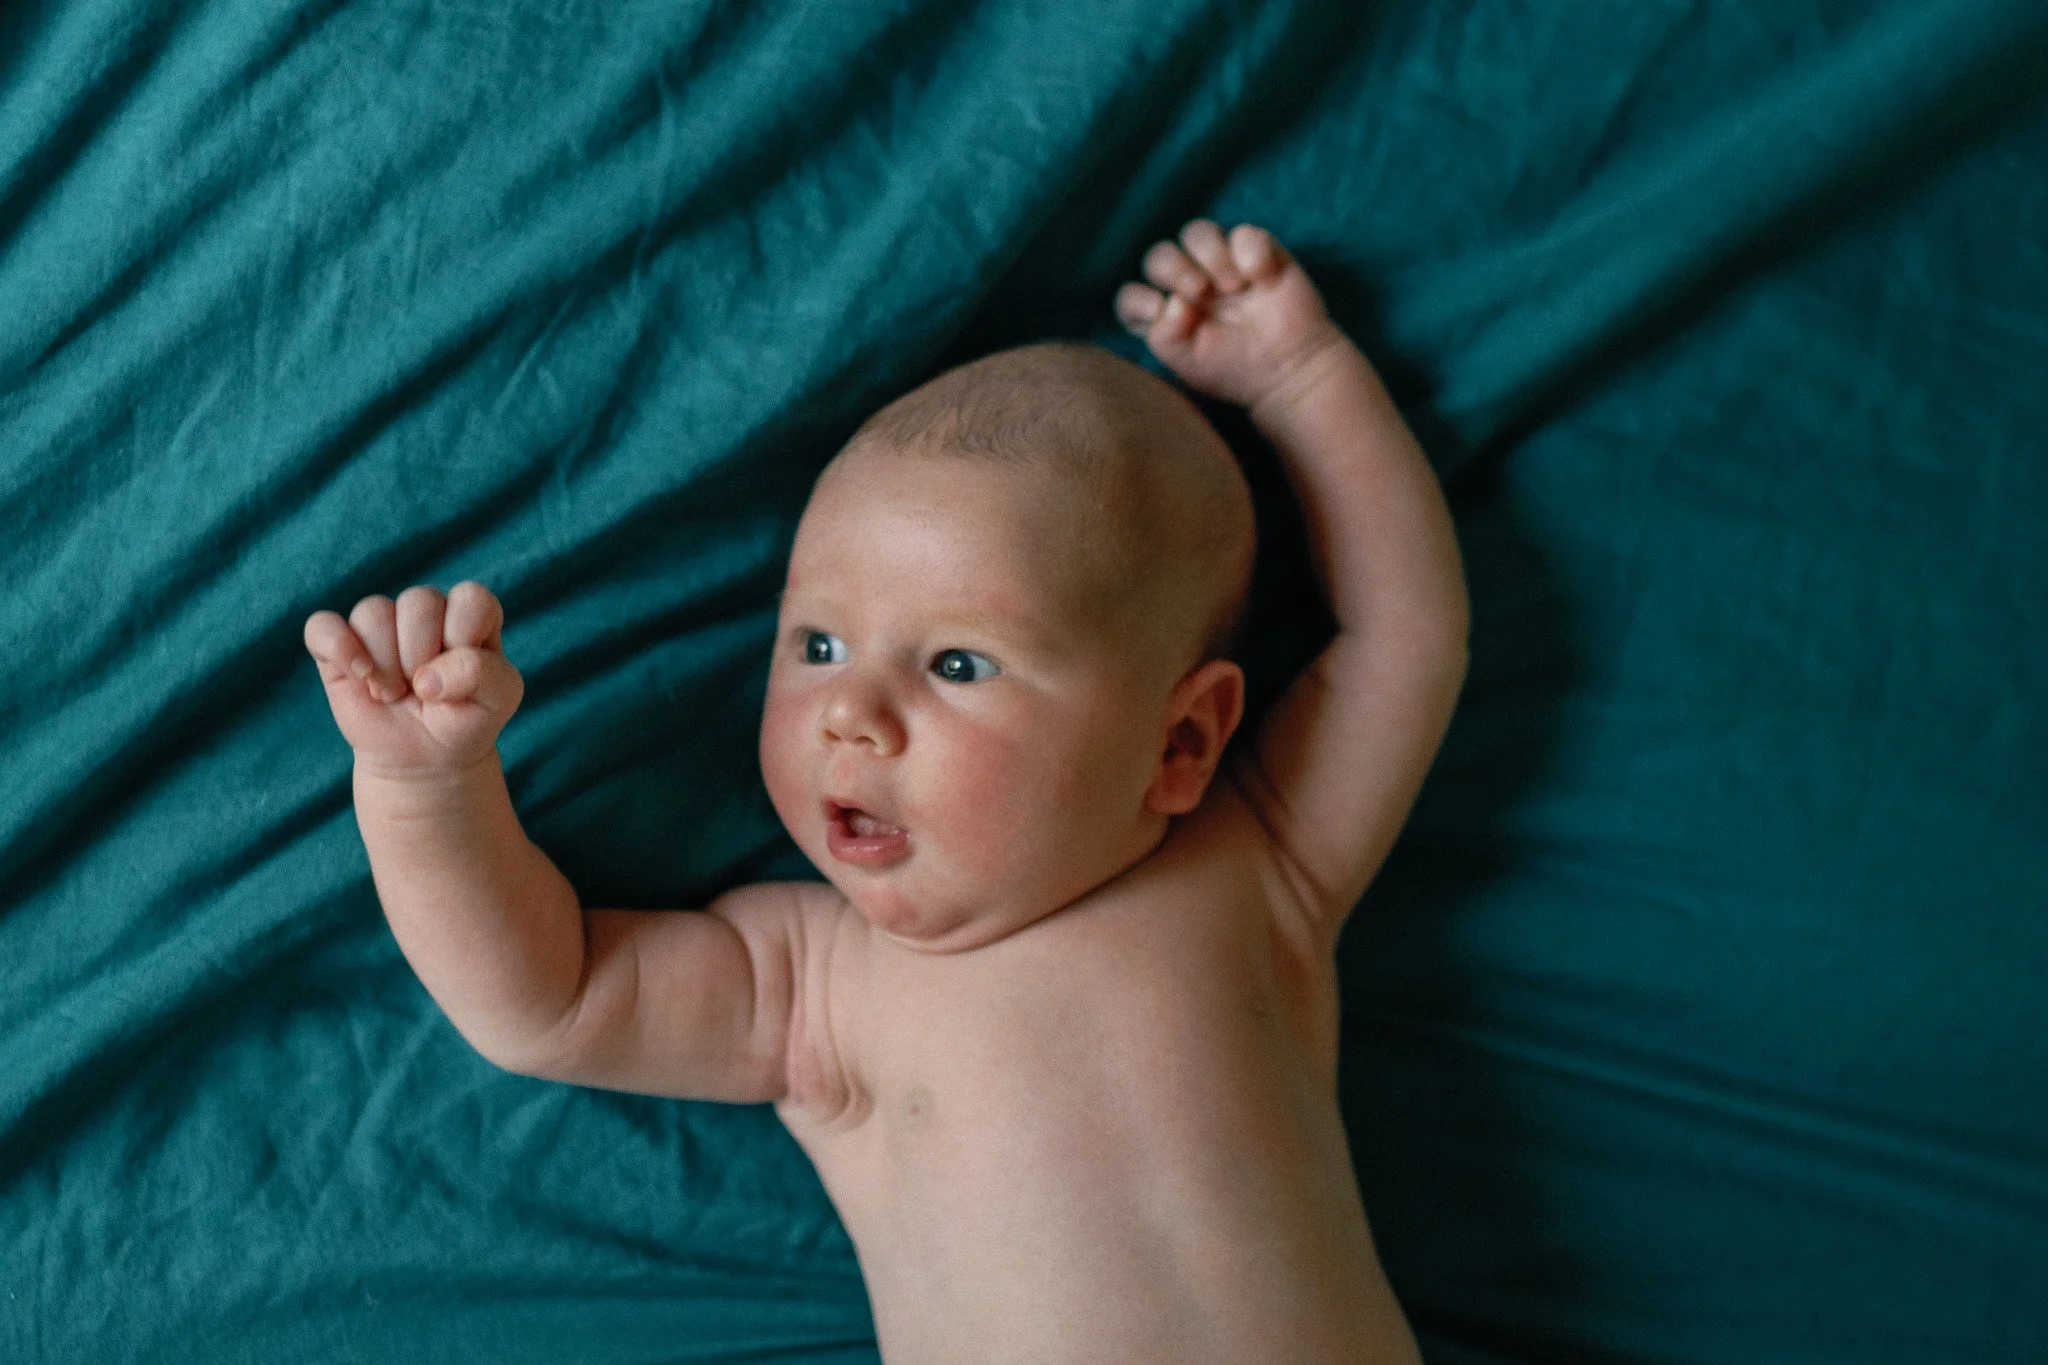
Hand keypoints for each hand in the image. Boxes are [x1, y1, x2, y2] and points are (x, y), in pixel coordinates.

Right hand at [304, 581, 523, 778]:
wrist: (428, 757)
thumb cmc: (467, 719)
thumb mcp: (499, 699)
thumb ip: (483, 673)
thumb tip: (426, 679)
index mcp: (470, 612)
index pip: (470, 598)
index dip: (464, 640)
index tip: (464, 677)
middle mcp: (426, 608)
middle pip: (419, 601)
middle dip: (423, 657)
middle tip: (426, 691)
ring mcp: (380, 624)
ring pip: (373, 612)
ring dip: (386, 664)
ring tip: (395, 694)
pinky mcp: (339, 644)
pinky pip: (322, 626)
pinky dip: (339, 649)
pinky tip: (360, 677)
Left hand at [1115, 220, 1345, 413]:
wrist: (1290, 370)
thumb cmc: (1236, 371)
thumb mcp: (1190, 364)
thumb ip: (1165, 336)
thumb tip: (1170, 303)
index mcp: (1168, 314)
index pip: (1132, 296)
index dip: (1138, 300)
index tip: (1157, 312)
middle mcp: (1189, 286)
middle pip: (1159, 255)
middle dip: (1174, 269)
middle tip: (1199, 292)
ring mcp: (1222, 266)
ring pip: (1197, 232)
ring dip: (1210, 254)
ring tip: (1233, 286)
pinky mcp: (1257, 253)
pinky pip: (1245, 233)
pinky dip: (1251, 252)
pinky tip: (1263, 281)